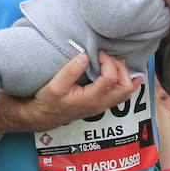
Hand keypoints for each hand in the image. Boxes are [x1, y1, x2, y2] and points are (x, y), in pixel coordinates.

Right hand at [20, 51, 138, 131]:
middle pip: (126, 87)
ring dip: (126, 76)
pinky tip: (121, 74)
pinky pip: (120, 95)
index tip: (98, 53)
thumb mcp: (55, 85)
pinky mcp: (100, 104)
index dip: (108, 61)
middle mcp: (100, 103)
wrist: (43, 117)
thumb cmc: (48, 103)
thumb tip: (85, 56)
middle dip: (122, 68)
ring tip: (118, 63)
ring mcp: (102, 105)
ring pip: (126, 93)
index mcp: (91, 98)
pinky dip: (125, 83)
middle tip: (110, 57)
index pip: (111, 78)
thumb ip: (71, 70)